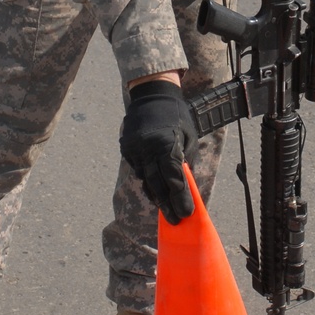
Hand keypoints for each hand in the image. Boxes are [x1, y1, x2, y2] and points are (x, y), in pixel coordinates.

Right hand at [119, 80, 197, 223]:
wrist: (152, 94)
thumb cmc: (177, 116)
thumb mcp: (188, 137)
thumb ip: (184, 161)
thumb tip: (184, 185)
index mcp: (167, 145)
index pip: (174, 179)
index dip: (180, 198)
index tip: (186, 213)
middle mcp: (148, 149)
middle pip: (157, 185)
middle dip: (167, 204)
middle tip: (175, 220)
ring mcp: (135, 149)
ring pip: (146, 179)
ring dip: (156, 195)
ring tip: (166, 208)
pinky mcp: (126, 148)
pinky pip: (138, 169)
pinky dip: (147, 179)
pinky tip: (155, 188)